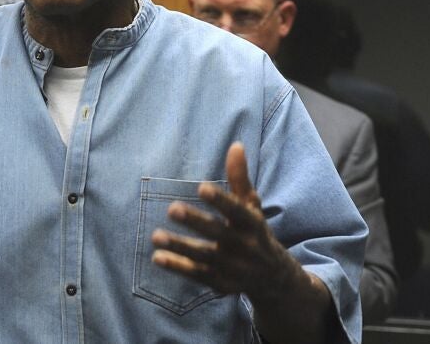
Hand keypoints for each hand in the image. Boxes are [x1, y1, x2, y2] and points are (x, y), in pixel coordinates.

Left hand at [150, 142, 296, 299]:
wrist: (273, 278)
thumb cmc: (255, 232)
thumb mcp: (251, 206)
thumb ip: (240, 179)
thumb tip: (236, 145)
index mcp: (253, 224)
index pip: (237, 211)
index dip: (220, 200)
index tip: (201, 188)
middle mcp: (246, 247)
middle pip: (219, 234)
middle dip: (196, 222)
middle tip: (171, 209)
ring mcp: (234, 268)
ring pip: (205, 257)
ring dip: (180, 247)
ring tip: (156, 236)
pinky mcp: (221, 283)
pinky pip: (198, 275)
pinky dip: (179, 267)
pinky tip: (158, 257)